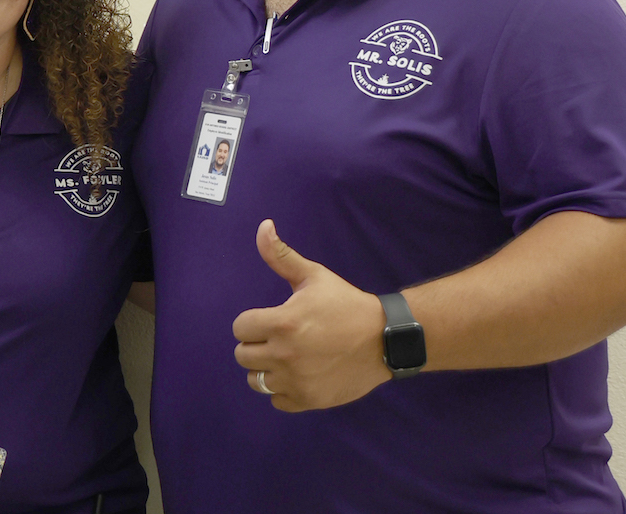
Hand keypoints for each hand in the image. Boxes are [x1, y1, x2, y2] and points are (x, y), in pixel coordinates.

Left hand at [232, 219, 390, 410]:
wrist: (386, 339)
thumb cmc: (346, 304)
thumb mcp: (314, 275)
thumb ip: (281, 255)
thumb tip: (263, 226)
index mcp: (282, 323)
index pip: (240, 328)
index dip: (252, 322)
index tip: (272, 320)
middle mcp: (285, 354)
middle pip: (242, 355)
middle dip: (256, 344)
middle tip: (279, 338)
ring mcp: (296, 380)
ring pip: (256, 380)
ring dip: (265, 369)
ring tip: (285, 357)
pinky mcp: (308, 399)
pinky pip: (276, 400)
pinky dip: (283, 390)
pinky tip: (298, 374)